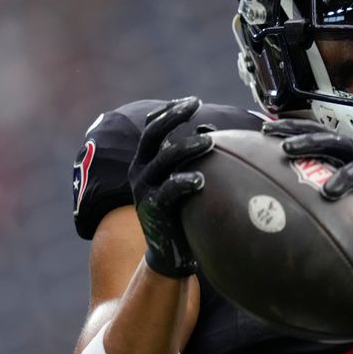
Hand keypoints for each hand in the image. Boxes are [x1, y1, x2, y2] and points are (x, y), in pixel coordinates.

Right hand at [128, 96, 214, 277]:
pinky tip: (201, 180)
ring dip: (187, 146)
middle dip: (173, 116)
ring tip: (209, 142)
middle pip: (153, 134)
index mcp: (146, 160)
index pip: (151, 126)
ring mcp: (144, 188)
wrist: (170, 253)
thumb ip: (192, 158)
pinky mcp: (153, 209)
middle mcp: (140, 170)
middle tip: (196, 104)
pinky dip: (184, 181)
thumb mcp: (184, 180)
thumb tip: (212, 132)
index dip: (168, 110)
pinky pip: (169, 190)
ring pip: (164, 158)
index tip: (192, 100)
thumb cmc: (183, 211)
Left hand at [262, 119, 352, 235]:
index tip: (263, 131)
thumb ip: (321, 173)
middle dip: (309, 143)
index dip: (290, 129)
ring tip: (328, 192)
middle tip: (286, 149)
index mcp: (343, 147)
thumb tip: (280, 185)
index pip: (314, 131)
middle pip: (332, 142)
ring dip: (343, 178)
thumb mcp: (345, 170)